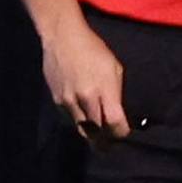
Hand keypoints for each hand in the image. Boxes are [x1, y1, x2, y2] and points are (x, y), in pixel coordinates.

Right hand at [43, 21, 129, 142]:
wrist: (62, 38)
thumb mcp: (114, 68)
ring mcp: (68, 101)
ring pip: (82, 129)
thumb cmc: (94, 50)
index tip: (125, 134)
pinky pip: (71, 119)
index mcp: (103, 89)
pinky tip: (86, 120)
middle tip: (112, 144)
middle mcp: (85, 98)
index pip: (114, 123)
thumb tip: (118, 113)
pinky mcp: (57, 101)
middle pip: (97, 132)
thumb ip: (115, 94)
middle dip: (107, 140)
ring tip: (101, 139)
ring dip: (93, 135)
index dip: (121, 133)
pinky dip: (80, 122)